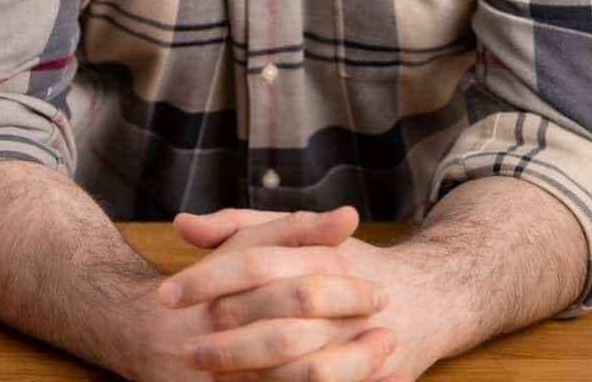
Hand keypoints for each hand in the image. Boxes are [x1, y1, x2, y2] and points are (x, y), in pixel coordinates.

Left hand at [161, 208, 443, 381]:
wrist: (425, 297)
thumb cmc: (342, 262)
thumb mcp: (292, 234)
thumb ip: (237, 226)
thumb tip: (182, 225)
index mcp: (319, 256)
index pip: (254, 264)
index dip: (207, 280)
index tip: (167, 294)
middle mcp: (343, 299)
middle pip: (277, 325)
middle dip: (227, 343)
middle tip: (185, 348)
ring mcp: (360, 342)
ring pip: (302, 370)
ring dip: (252, 375)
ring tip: (209, 372)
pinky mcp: (373, 374)